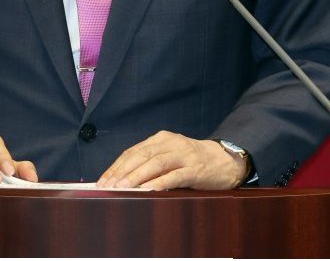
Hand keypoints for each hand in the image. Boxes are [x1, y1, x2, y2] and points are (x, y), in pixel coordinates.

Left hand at [96, 131, 246, 189]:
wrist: (226, 160)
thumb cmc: (193, 161)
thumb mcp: (170, 155)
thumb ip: (150, 163)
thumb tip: (122, 180)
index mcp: (161, 138)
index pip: (133, 152)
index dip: (116, 166)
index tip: (102, 180)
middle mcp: (171, 143)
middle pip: (141, 156)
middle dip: (122, 172)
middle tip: (108, 186)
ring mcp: (184, 155)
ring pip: (155, 164)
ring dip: (136, 177)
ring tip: (122, 188)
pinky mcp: (195, 169)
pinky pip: (175, 176)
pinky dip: (159, 183)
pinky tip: (147, 190)